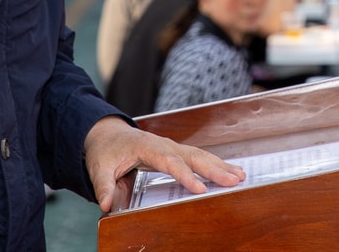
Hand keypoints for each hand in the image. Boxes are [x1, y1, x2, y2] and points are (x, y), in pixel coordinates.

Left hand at [83, 116, 243, 211]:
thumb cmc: (105, 151)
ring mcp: (171, 146)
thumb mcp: (99, 168)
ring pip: (199, 155)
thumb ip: (103, 186)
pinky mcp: (176, 151)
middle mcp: (163, 144)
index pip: (169, 162)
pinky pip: (198, 157)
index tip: (200, 188)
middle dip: (214, 168)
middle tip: (234, 180)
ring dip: (220, 165)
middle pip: (192, 156)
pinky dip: (215, 164)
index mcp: (146, 147)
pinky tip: (230, 171)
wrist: (107, 133)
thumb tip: (106, 205)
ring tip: (240, 176)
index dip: (185, 175)